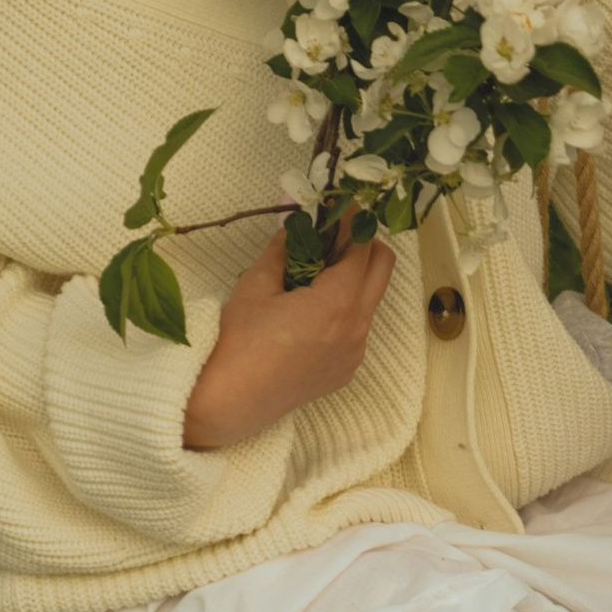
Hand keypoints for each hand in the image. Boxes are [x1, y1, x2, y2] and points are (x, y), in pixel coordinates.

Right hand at [183, 223, 395, 451]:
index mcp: (338, 302)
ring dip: (354, 277)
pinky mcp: (345, 370)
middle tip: (333, 235)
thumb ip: (282, 249)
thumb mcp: (255, 285)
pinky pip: (357, 328)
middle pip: (383, 269)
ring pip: (371, 300)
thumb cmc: (237, 344)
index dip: (352, 221)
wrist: (228, 402)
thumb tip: (294, 226)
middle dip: (364, 244)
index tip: (338, 208)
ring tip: (316, 271)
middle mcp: (356, 327)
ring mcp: (355, 352)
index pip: (363, 247)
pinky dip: (344, 309)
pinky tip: (310, 309)